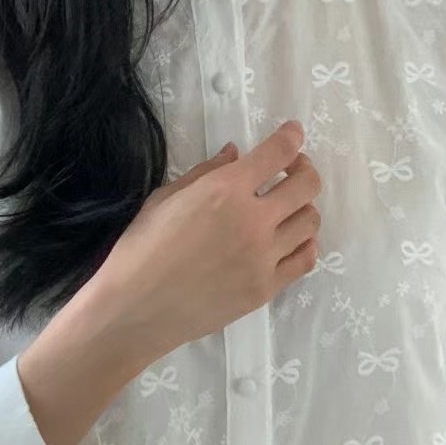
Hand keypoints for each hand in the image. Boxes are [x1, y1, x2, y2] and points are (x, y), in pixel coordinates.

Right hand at [88, 120, 321, 360]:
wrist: (135, 309)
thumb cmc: (140, 250)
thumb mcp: (165, 199)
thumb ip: (206, 173)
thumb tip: (235, 154)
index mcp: (225, 190)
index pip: (278, 152)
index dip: (291, 137)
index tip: (292, 134)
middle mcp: (253, 220)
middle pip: (307, 185)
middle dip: (303, 169)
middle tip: (291, 172)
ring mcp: (263, 258)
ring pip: (310, 222)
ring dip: (302, 208)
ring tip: (286, 211)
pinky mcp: (264, 289)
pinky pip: (305, 260)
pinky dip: (304, 245)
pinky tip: (290, 241)